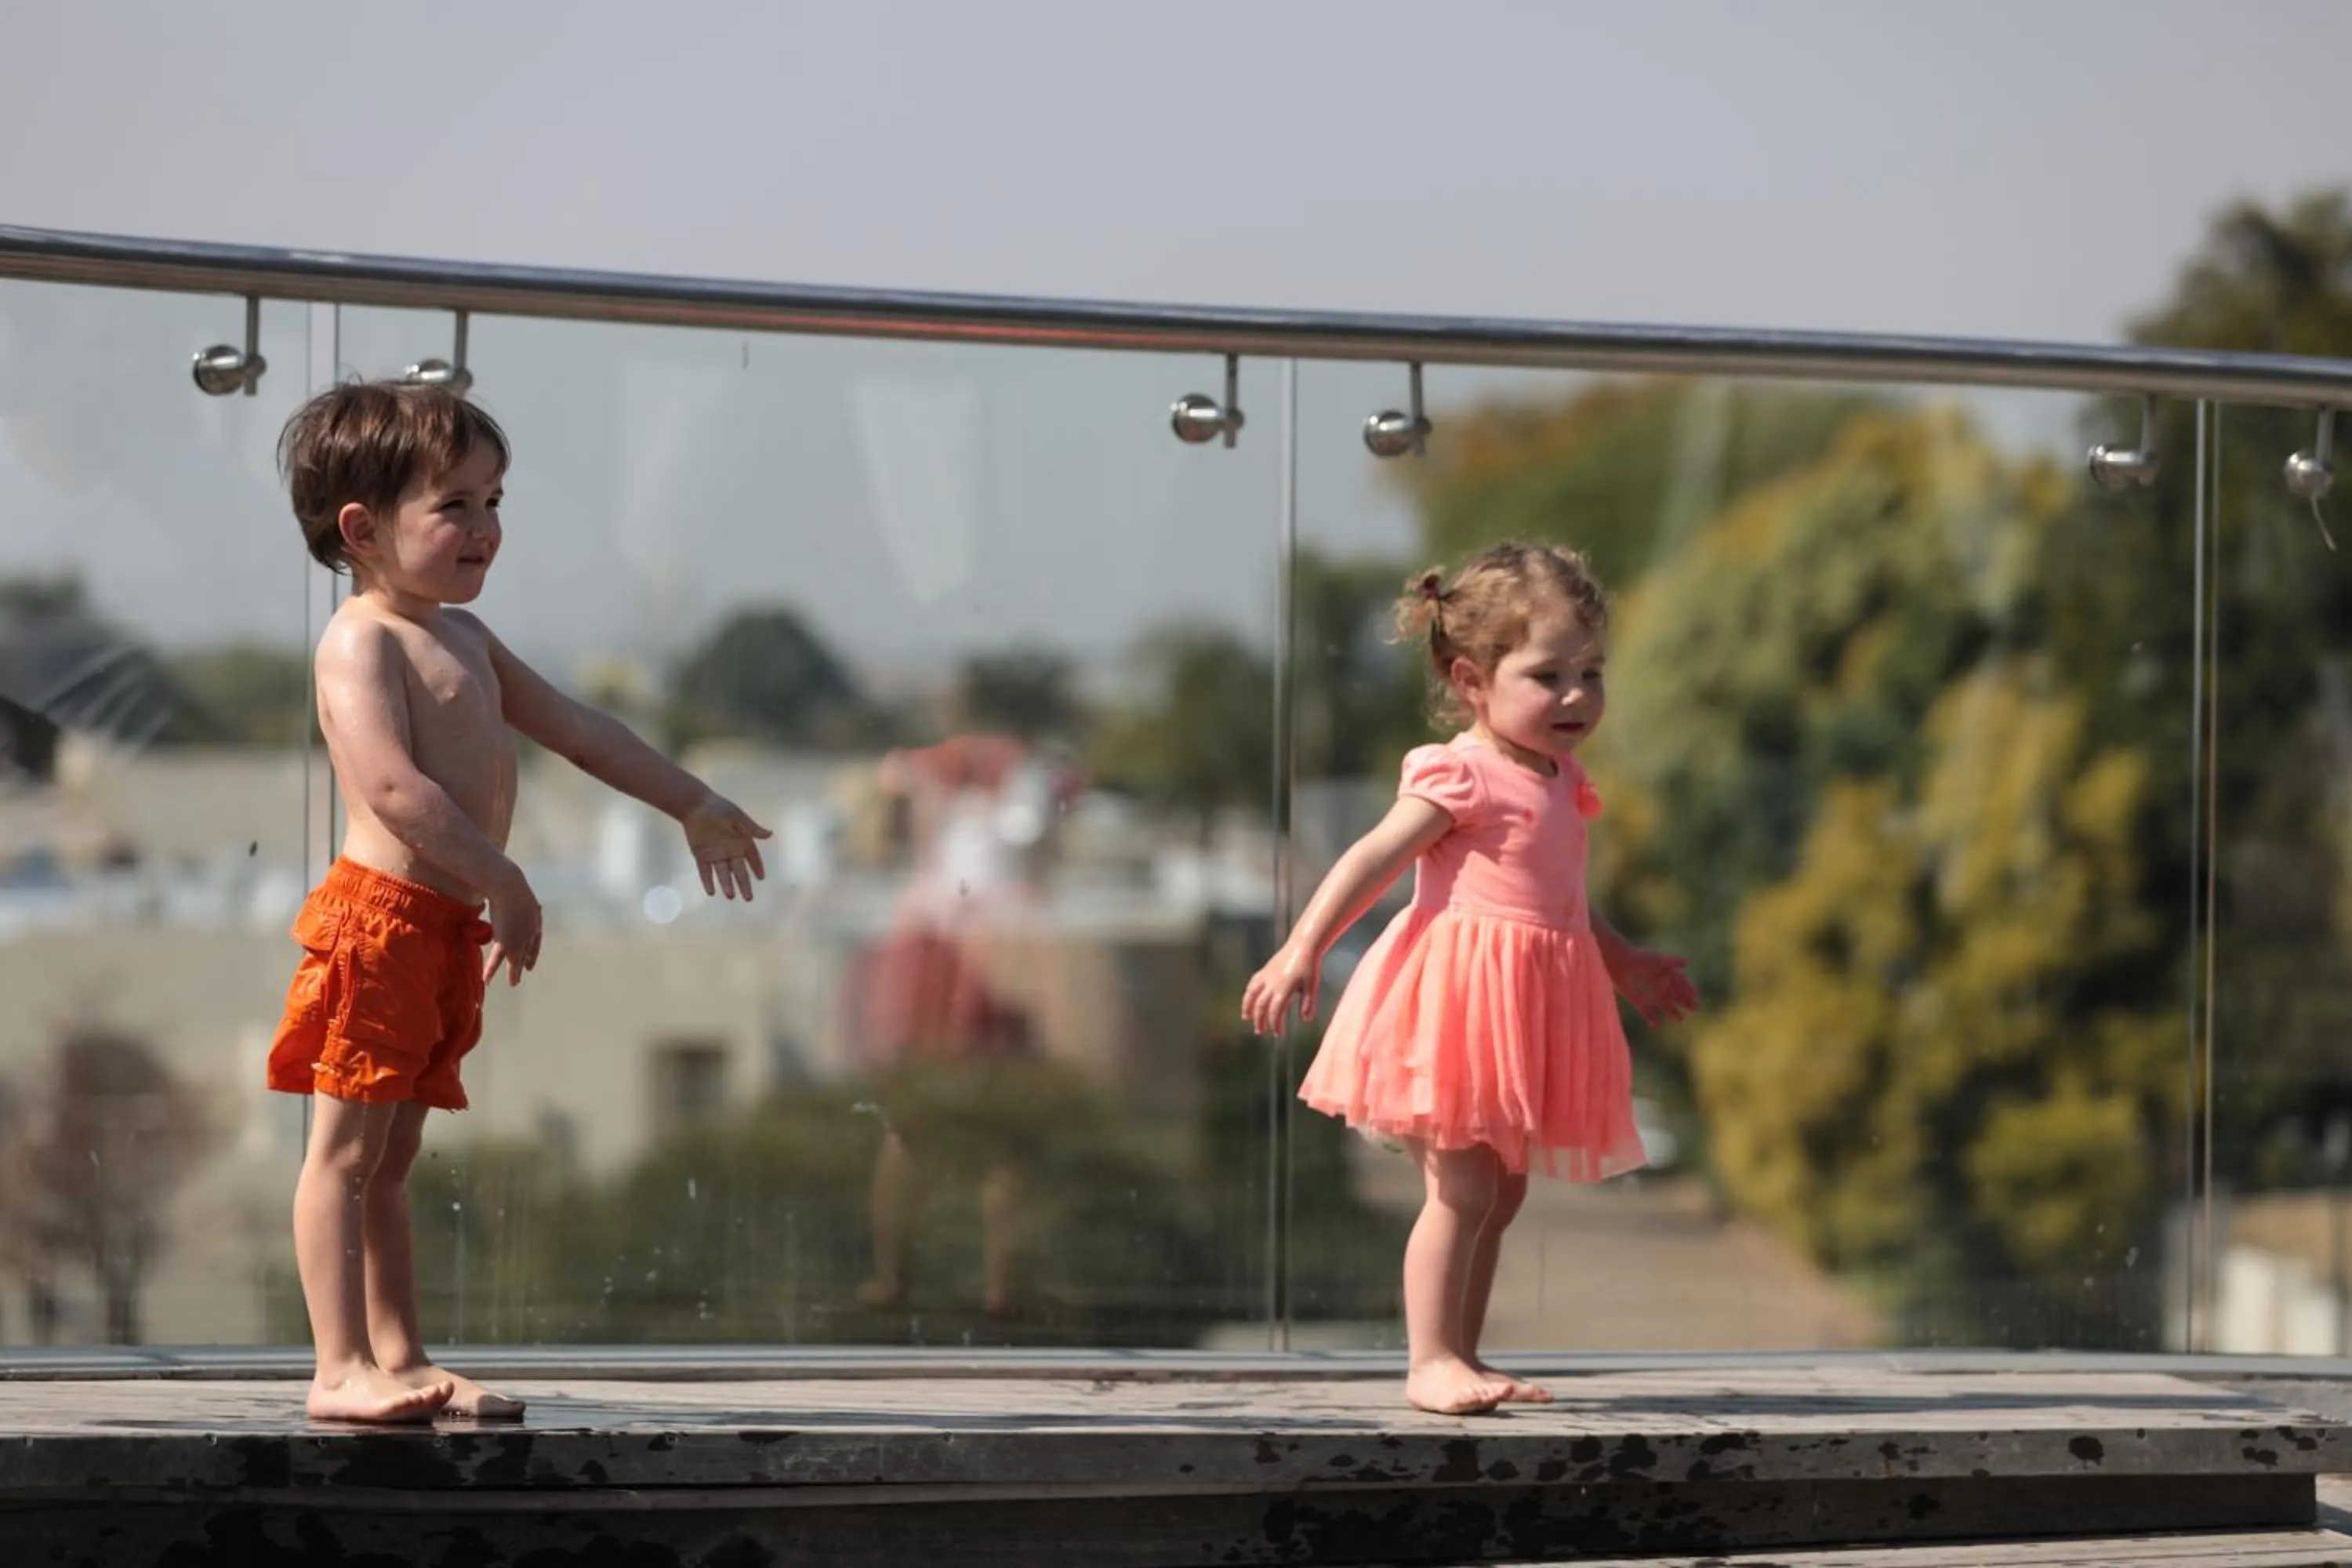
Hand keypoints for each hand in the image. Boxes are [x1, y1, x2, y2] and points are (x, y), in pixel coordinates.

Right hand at [482, 865, 542, 987]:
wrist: (507, 884)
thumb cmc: (507, 881)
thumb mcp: (515, 891)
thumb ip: (513, 899)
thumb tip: (503, 893)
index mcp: (535, 918)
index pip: (536, 940)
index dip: (533, 951)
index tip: (530, 962)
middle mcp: (530, 930)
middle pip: (527, 950)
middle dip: (524, 961)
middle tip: (523, 972)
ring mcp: (519, 937)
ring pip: (515, 958)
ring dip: (513, 972)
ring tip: (513, 983)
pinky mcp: (506, 940)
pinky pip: (498, 959)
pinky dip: (492, 970)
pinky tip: (487, 979)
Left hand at [682, 791, 772, 900]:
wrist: (695, 805)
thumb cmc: (719, 808)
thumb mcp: (737, 817)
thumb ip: (751, 828)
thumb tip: (770, 834)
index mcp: (741, 842)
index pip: (752, 857)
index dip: (757, 867)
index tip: (761, 877)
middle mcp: (730, 851)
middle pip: (739, 871)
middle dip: (744, 884)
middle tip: (748, 898)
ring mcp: (715, 855)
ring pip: (722, 874)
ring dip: (726, 884)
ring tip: (730, 896)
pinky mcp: (701, 856)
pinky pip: (705, 871)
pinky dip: (707, 881)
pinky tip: (711, 892)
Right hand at [1242, 944, 1320, 1035]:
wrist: (1303, 945)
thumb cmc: (1310, 967)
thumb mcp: (1312, 986)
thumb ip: (1308, 1004)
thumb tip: (1305, 1020)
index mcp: (1284, 989)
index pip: (1275, 1011)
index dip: (1275, 1024)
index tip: (1278, 1034)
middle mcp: (1272, 984)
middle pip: (1261, 1005)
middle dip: (1259, 1020)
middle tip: (1260, 1031)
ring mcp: (1266, 976)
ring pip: (1252, 994)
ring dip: (1248, 1007)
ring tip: (1246, 1018)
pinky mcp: (1265, 970)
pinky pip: (1253, 984)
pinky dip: (1249, 993)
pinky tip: (1249, 999)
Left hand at [1610, 945, 1697, 1027]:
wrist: (1617, 962)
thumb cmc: (1638, 958)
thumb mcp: (1656, 959)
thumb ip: (1671, 961)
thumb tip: (1688, 962)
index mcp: (1665, 974)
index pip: (1682, 983)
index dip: (1690, 990)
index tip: (1696, 997)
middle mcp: (1659, 985)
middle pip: (1676, 996)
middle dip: (1686, 1002)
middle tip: (1695, 1009)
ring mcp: (1649, 993)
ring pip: (1664, 1005)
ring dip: (1672, 1012)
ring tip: (1680, 1019)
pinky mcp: (1637, 1000)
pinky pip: (1647, 1012)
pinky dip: (1651, 1018)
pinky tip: (1656, 1025)